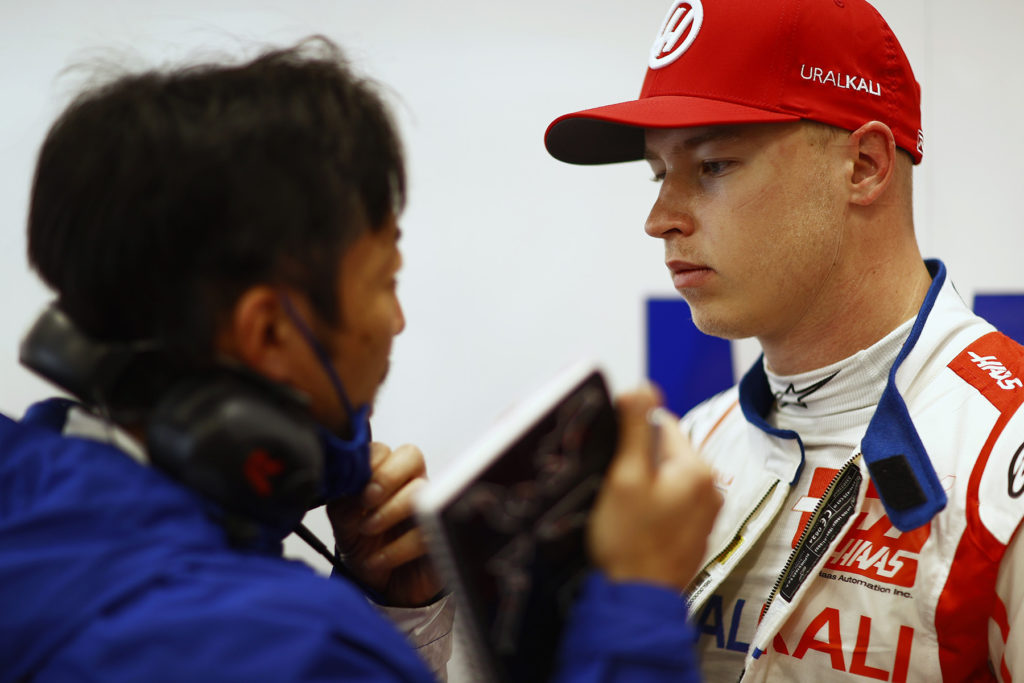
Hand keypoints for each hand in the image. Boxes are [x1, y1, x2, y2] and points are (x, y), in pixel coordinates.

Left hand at [326, 442, 442, 606]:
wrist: (380, 587)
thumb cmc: (364, 546)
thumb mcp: (343, 522)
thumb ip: (342, 500)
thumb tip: (347, 487)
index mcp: (384, 473)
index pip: (383, 450)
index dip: (369, 463)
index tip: (354, 485)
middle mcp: (409, 484)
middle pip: (411, 456)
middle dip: (386, 475)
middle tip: (367, 499)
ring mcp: (426, 507)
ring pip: (420, 490)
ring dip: (389, 511)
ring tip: (367, 530)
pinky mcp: (437, 535)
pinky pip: (426, 531)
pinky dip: (396, 548)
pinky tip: (378, 559)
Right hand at [587, 384, 721, 590]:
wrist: (636, 601)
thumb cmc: (629, 541)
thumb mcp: (624, 477)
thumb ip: (633, 428)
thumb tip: (641, 386)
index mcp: (696, 468)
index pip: (660, 424)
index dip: (628, 434)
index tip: (610, 455)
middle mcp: (709, 487)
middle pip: (664, 450)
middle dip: (635, 460)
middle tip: (612, 484)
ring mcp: (705, 512)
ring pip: (665, 476)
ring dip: (641, 483)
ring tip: (620, 506)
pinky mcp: (694, 532)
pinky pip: (670, 502)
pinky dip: (650, 505)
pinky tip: (632, 523)